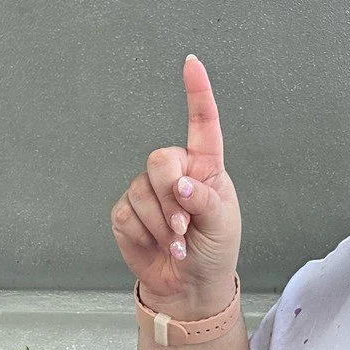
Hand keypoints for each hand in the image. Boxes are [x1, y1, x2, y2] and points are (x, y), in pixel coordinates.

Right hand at [111, 55, 241, 320]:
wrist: (189, 286)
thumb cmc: (214, 249)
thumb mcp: (222, 224)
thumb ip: (204, 200)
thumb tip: (180, 185)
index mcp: (205, 166)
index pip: (202, 123)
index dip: (197, 91)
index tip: (191, 62)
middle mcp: (176, 171)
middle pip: (161, 160)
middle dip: (170, 196)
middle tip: (184, 226)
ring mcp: (148, 189)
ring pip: (143, 192)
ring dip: (162, 225)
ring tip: (178, 242)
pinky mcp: (127, 211)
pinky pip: (128, 214)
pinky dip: (146, 235)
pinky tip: (159, 245)